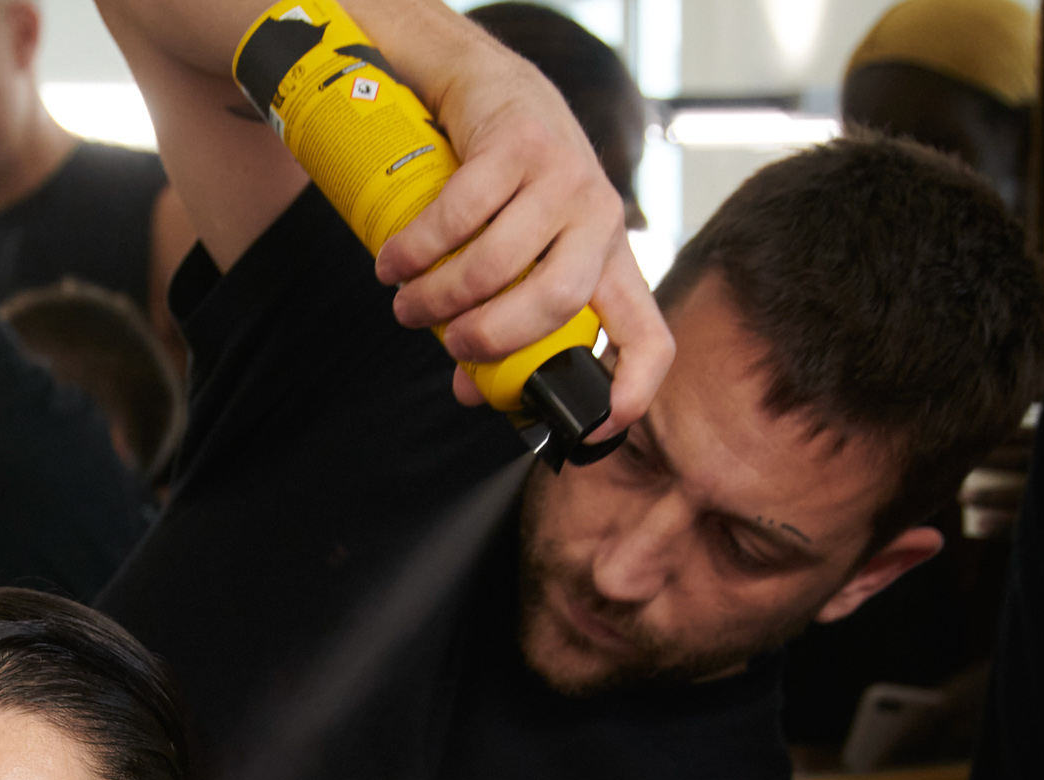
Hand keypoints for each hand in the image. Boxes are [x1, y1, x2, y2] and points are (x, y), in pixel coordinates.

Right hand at [373, 42, 671, 432]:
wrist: (492, 87)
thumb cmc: (508, 191)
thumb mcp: (524, 257)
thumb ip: (504, 324)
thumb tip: (470, 392)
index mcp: (611, 263)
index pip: (650, 337)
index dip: (631, 391)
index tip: (590, 430)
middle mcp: (599, 220)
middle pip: (558, 303)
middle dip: (493, 339)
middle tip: (451, 346)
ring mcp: (564, 177)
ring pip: (497, 262)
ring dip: (438, 296)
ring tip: (407, 305)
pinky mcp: (519, 143)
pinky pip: (459, 215)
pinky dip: (415, 249)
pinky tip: (393, 264)